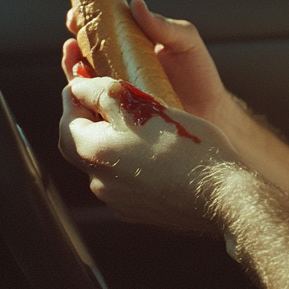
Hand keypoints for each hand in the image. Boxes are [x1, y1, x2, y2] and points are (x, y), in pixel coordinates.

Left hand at [58, 75, 237, 234]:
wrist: (220, 194)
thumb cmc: (185, 147)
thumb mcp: (141, 105)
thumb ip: (102, 93)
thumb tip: (78, 87)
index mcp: (94, 153)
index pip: (68, 119)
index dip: (75, 95)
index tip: (85, 78)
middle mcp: (100, 182)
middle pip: (83, 143)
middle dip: (91, 119)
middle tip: (104, 98)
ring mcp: (119, 200)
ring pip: (106, 162)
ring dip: (114, 140)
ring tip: (139, 122)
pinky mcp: (140, 210)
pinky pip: (127, 180)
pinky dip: (132, 161)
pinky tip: (157, 150)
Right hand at [63, 0, 236, 129]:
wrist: (211, 113)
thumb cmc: (199, 75)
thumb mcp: (186, 42)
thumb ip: (163, 26)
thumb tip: (136, 4)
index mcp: (134, 45)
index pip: (104, 28)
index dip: (88, 17)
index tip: (79, 10)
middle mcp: (119, 66)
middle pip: (86, 50)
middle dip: (76, 37)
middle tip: (74, 28)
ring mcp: (116, 90)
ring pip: (83, 76)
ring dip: (72, 63)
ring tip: (73, 53)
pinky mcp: (116, 113)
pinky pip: (91, 103)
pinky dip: (81, 93)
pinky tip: (81, 85)